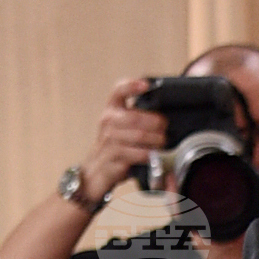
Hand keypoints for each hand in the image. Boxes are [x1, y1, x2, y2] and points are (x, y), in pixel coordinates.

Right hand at [81, 77, 169, 205]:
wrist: (94, 173)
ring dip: (156, 139)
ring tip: (163, 141)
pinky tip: (155, 155)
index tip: (146, 84)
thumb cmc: (112, 149)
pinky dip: (149, 154)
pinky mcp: (113, 158)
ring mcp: (109, 141)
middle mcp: (108, 122)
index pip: (118, 91)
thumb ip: (136, 119)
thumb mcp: (120, 129)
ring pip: (138, 136)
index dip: (132, 85)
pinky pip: (136, 154)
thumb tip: (162, 118)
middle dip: (155, 121)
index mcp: (111, 111)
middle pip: (135, 116)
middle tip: (165, 127)